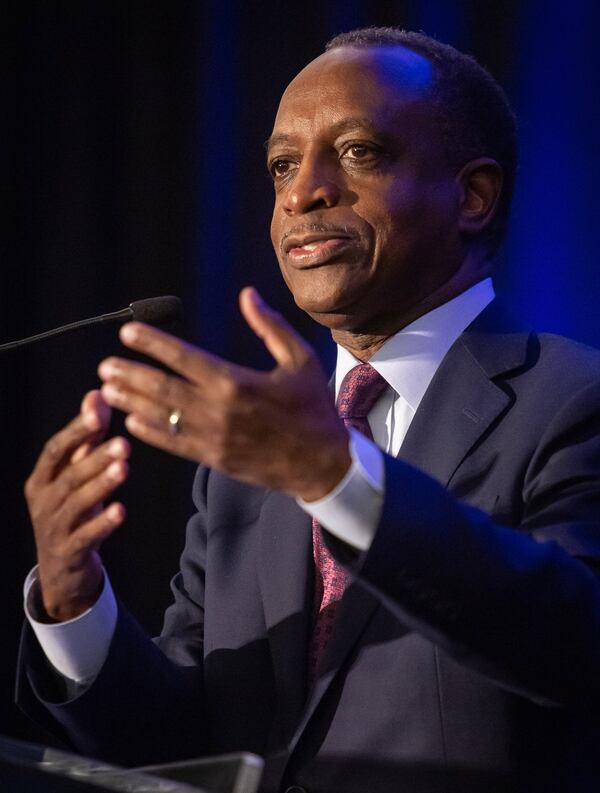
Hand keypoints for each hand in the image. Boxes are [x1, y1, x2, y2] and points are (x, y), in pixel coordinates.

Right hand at [24, 390, 129, 620]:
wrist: (61, 571)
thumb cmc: (72, 511)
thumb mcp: (76, 474)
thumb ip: (87, 437)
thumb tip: (96, 393)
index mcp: (42, 478)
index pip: (56, 449)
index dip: (76, 431)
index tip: (99, 413)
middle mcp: (43, 501)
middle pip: (68, 475)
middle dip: (95, 457)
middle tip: (123, 443)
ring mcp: (53, 528)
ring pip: (76, 503)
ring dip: (100, 485)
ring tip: (124, 469)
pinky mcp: (68, 552)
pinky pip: (85, 536)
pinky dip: (102, 524)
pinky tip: (121, 511)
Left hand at [98, 287, 350, 500]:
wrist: (323, 463)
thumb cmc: (313, 408)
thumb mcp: (300, 360)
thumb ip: (270, 327)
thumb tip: (247, 294)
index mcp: (237, 382)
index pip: (183, 357)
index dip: (152, 343)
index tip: (128, 332)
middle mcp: (219, 409)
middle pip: (163, 388)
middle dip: (131, 374)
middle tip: (105, 365)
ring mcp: (214, 437)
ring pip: (162, 417)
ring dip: (132, 402)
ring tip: (107, 390)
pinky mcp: (214, 459)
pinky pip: (174, 444)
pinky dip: (150, 433)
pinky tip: (130, 423)